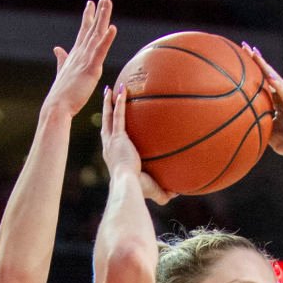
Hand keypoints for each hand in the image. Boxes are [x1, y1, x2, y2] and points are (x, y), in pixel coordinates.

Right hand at [44, 0, 116, 115]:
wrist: (57, 106)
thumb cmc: (62, 93)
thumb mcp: (63, 71)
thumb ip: (62, 59)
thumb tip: (57, 49)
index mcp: (76, 54)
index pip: (84, 31)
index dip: (89, 16)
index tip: (92, 2)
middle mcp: (80, 53)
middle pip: (92, 27)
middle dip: (99, 9)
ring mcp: (85, 59)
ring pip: (96, 34)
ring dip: (103, 17)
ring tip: (107, 2)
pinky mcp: (91, 69)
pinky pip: (100, 51)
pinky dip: (107, 39)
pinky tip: (112, 27)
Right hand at [100, 84, 174, 204]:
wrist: (128, 185)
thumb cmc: (137, 190)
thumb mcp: (152, 190)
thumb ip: (164, 191)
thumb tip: (177, 192)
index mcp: (113, 157)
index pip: (111, 141)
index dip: (110, 132)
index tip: (113, 126)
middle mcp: (109, 147)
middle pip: (105, 125)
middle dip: (105, 112)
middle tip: (106, 100)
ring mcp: (111, 140)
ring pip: (108, 117)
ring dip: (108, 102)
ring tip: (110, 90)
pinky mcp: (118, 137)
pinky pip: (118, 115)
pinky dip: (119, 102)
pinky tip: (122, 90)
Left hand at [245, 43, 282, 160]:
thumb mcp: (270, 132)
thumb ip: (260, 124)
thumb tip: (245, 124)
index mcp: (279, 101)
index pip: (264, 81)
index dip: (254, 69)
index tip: (242, 57)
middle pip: (269, 73)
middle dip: (257, 60)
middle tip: (245, 46)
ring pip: (275, 78)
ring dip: (264, 65)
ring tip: (254, 53)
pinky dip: (276, 83)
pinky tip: (268, 74)